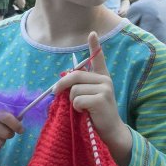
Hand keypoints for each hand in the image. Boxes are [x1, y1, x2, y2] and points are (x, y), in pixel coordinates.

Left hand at [53, 31, 131, 165]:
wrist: (109, 132)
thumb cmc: (95, 116)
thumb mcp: (87, 98)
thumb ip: (78, 88)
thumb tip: (60, 84)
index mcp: (102, 78)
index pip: (98, 59)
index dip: (94, 46)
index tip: (92, 33)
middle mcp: (105, 80)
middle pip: (74, 75)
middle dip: (61, 85)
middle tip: (55, 94)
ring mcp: (105, 88)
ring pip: (74, 89)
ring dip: (71, 101)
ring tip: (81, 109)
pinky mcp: (101, 98)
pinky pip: (77, 99)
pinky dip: (76, 107)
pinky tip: (85, 113)